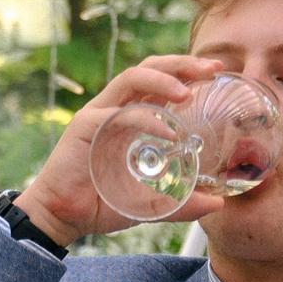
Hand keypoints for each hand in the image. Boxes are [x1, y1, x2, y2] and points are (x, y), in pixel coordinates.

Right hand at [12, 54, 232, 245]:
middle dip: (182, 63)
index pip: (161, 80)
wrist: (63, 218)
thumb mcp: (152, 203)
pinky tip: (166, 130)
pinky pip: (118, 114)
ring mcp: (99, 114)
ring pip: (132, 78)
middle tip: (212, 68)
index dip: (188, 69)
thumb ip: (182, 202)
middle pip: (150, 68)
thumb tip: (218, 205)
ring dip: (163, 79)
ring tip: (187, 91)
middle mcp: (116, 108)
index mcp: (131, 116)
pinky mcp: (84, 127)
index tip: (218, 70)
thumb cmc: (103, 204)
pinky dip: (144, 118)